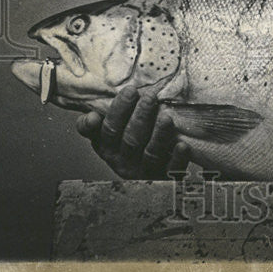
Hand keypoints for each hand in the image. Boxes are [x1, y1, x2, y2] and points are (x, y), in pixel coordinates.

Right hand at [75, 85, 190, 178]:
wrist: (146, 182)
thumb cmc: (127, 147)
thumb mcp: (107, 137)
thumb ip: (96, 126)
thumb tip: (90, 116)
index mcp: (108, 149)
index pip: (110, 130)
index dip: (118, 110)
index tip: (130, 90)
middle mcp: (123, 162)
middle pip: (131, 140)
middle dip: (141, 116)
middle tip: (151, 96)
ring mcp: (144, 172)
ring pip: (150, 153)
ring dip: (158, 135)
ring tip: (166, 117)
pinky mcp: (165, 178)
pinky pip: (170, 170)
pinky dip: (176, 159)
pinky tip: (182, 145)